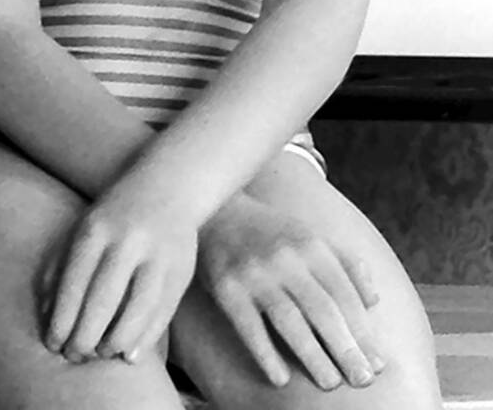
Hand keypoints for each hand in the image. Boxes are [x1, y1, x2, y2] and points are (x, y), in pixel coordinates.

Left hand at [38, 176, 198, 365]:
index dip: (62, 319)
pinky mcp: (180, 272)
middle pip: (103, 301)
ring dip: (115, 341)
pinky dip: (144, 338)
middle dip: (85, 336)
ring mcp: (158, 257)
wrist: (169, 185)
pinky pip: (161, 313)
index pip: (75, 283)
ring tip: (100, 354)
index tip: (53, 343)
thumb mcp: (83, 227)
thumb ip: (60, 265)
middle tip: (74, 356)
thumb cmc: (114, 214)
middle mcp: (128, 242)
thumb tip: (47, 315)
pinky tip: (127, 354)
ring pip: (136, 310)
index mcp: (96, 228)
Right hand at [199, 192, 383, 389]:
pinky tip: (281, 379)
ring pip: (290, 321)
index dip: (364, 331)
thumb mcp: (310, 235)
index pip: (344, 294)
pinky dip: (266, 354)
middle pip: (322, 309)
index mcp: (310, 245)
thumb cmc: (270, 232)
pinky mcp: (226, 287)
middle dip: (346, 349)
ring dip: (313, 356)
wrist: (214, 210)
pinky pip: (249, 327)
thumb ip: (345, 263)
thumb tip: (374, 302)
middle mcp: (284, 257)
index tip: (377, 363)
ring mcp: (254, 272)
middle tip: (362, 380)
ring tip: (330, 382)